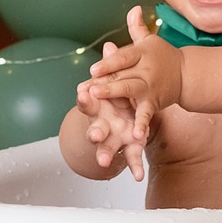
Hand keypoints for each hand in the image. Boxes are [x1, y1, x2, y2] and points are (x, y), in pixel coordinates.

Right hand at [76, 42, 146, 179]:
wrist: (119, 117)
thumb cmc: (113, 97)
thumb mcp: (115, 80)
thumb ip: (113, 66)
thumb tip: (110, 45)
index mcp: (99, 105)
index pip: (88, 100)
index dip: (85, 97)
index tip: (82, 92)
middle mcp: (102, 123)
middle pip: (95, 128)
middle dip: (93, 132)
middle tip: (92, 135)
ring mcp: (114, 137)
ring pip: (107, 148)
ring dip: (105, 155)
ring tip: (104, 162)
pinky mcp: (128, 147)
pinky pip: (131, 158)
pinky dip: (135, 168)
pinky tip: (139, 177)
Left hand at [82, 7, 182, 148]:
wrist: (187, 75)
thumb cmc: (163, 56)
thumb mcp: (150, 42)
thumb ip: (137, 28)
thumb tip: (134, 8)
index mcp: (142, 53)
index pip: (123, 57)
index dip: (109, 62)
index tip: (93, 68)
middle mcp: (146, 69)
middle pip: (123, 74)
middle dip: (106, 80)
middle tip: (89, 86)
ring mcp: (150, 87)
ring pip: (130, 90)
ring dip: (114, 93)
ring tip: (98, 97)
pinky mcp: (154, 102)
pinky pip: (146, 114)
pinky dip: (142, 124)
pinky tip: (136, 135)